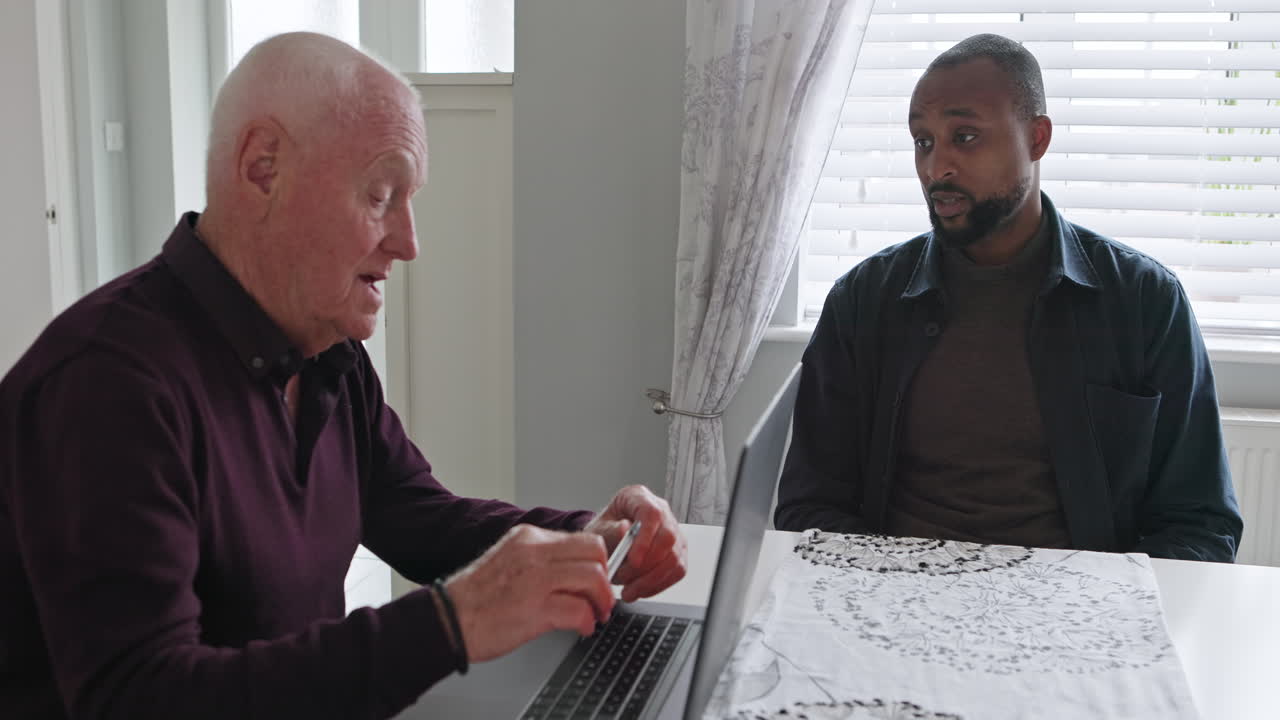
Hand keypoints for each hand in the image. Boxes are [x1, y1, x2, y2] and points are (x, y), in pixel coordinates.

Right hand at [444, 524, 613, 662]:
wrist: (448, 619)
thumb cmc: (476, 597)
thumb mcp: (511, 560)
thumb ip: (542, 559)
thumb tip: (577, 569)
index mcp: (528, 537)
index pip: (583, 539)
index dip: (600, 562)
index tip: (601, 578)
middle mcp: (534, 553)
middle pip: (595, 554)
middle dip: (605, 580)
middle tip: (602, 599)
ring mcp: (535, 580)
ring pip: (593, 578)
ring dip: (601, 601)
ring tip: (596, 615)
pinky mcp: (534, 610)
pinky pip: (579, 610)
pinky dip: (588, 622)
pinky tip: (582, 628)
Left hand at [584, 485, 687, 602]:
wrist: (607, 545)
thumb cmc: (603, 533)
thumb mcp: (597, 531)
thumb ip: (610, 531)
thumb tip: (625, 530)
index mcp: (638, 497)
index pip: (652, 513)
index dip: (645, 538)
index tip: (633, 561)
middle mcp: (661, 511)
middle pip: (667, 537)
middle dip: (646, 565)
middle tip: (625, 579)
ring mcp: (673, 531)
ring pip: (674, 558)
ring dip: (650, 579)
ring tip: (629, 590)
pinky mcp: (678, 551)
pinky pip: (677, 571)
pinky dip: (658, 585)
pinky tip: (641, 589)